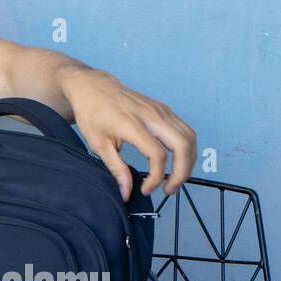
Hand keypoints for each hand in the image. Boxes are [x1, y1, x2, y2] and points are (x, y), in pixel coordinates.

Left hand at [62, 70, 196, 200]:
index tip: (146, 190)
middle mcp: (150, 115)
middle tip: (170, 190)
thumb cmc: (92, 113)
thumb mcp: (97, 144)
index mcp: (131, 124)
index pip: (157, 154)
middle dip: (182, 172)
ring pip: (189, 137)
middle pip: (182, 145)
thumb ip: (115, 169)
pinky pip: (184, 130)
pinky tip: (175, 161)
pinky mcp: (163, 109)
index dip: (156, 177)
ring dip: (188, 161)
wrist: (92, 87)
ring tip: (174, 179)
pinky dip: (186, 148)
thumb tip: (126, 193)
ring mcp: (159, 110)